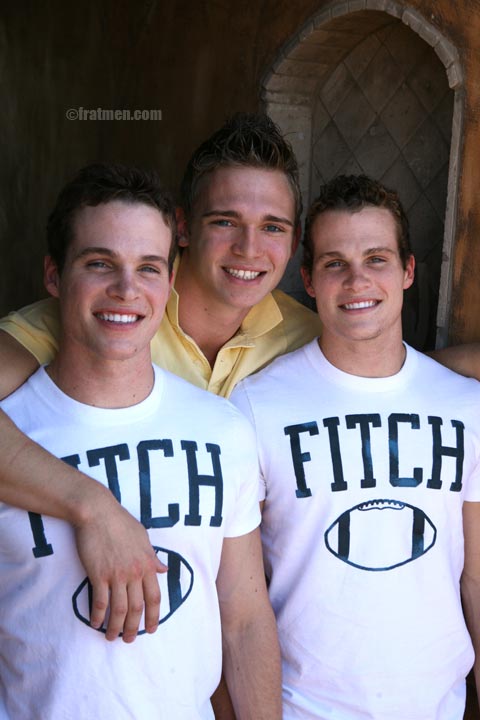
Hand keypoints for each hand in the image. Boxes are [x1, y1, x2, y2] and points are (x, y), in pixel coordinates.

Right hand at [74, 497, 166, 641]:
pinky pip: (100, 601)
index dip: (154, 616)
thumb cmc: (121, 522)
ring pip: (119, 609)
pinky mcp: (99, 574)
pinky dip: (98, 615)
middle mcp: (135, 572)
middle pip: (138, 607)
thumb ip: (153, 557)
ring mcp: (116, 574)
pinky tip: (95, 623)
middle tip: (131, 640)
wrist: (99, 512)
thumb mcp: (144, 537)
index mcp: (148, 563)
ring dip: (116, 627)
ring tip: (112, 637)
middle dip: (135, 627)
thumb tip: (164, 569)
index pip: (155, 597)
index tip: (152, 629)